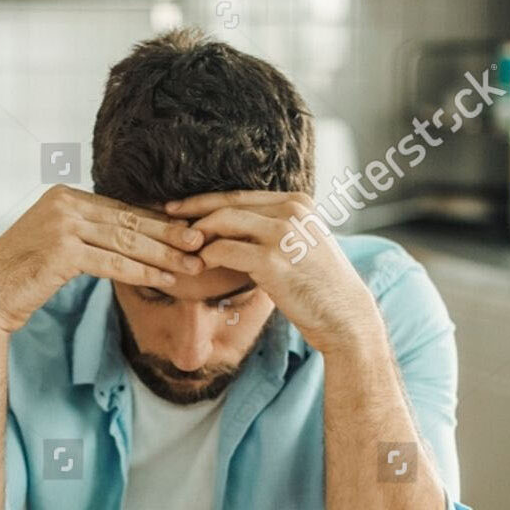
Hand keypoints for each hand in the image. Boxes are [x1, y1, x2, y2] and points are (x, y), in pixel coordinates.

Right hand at [0, 185, 206, 333]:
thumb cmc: (21, 277)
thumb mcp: (54, 246)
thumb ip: (84, 235)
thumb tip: (122, 239)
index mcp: (65, 196)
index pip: (121, 209)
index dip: (157, 223)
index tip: (187, 232)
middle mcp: (65, 203)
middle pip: (129, 221)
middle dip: (169, 235)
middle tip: (203, 244)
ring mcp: (62, 224)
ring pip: (126, 241)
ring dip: (164, 256)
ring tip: (193, 266)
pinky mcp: (62, 251)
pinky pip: (113, 262)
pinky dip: (142, 272)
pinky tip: (164, 280)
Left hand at [165, 190, 382, 353]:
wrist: (343, 314)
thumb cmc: (318, 286)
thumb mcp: (299, 245)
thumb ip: (271, 231)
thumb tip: (230, 231)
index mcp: (297, 202)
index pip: (240, 195)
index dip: (205, 200)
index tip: (180, 207)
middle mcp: (291, 210)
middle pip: (227, 203)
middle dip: (192, 211)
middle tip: (166, 220)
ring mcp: (282, 233)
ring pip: (222, 222)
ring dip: (197, 236)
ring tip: (182, 250)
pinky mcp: (272, 259)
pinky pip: (223, 251)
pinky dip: (205, 258)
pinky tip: (197, 268)